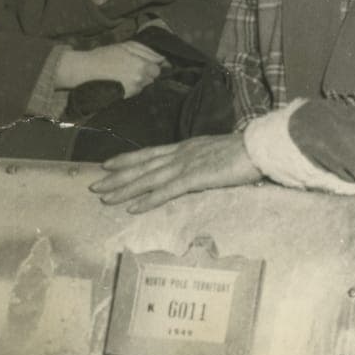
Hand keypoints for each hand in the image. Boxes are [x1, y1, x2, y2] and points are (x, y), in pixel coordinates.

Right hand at [56, 43, 166, 98]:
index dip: (153, 65)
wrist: (87, 70)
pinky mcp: (125, 97)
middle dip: (146, 72)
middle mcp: (140, 80)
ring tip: (124, 73)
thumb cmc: (105, 55)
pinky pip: (134, 91)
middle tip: (132, 66)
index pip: (158, 70)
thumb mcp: (127, 46)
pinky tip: (120, 80)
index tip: (147, 63)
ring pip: (143, 85)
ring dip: (138, 79)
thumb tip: (162, 59)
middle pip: (152, 78)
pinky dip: (130, 86)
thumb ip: (147, 52)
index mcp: (142, 66)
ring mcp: (133, 90)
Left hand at [90, 133, 261, 212]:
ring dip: (125, 188)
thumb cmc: (246, 152)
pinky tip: (132, 207)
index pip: (150, 153)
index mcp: (187, 147)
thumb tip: (197, 170)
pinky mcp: (195, 178)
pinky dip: (147, 199)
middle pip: (142, 166)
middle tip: (94, 184)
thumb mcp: (217, 154)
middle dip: (117, 176)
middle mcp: (181, 154)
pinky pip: (166, 191)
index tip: (108, 164)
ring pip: (148, 178)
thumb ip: (203, 161)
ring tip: (105, 197)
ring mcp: (187, 165)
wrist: (261, 147)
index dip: (127, 159)